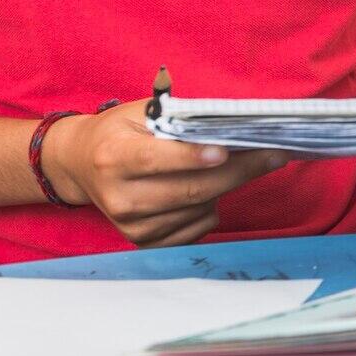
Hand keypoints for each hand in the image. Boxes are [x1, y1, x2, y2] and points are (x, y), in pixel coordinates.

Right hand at [41, 101, 288, 247]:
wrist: (81, 165)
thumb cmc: (120, 132)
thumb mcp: (141, 113)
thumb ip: (180, 118)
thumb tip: (232, 124)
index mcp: (113, 157)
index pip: (157, 160)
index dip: (193, 157)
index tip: (227, 150)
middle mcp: (119, 197)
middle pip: (191, 190)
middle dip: (240, 171)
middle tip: (274, 154)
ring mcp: (132, 225)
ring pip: (200, 209)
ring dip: (227, 187)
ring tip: (234, 164)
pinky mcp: (144, 242)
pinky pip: (198, 227)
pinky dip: (211, 207)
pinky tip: (205, 189)